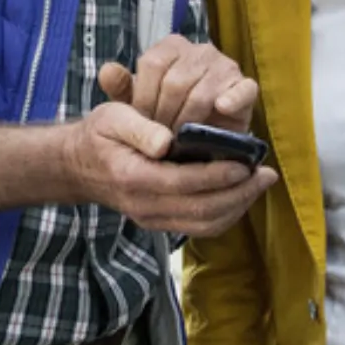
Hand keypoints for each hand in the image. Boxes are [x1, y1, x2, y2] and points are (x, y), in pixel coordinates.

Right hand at [65, 100, 277, 238]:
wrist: (78, 166)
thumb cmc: (99, 135)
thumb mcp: (112, 117)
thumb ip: (140, 128)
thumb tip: (169, 142)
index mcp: (134, 178)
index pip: (185, 182)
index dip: (219, 175)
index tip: (246, 162)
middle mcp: (145, 206)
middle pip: (202, 210)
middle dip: (239, 194)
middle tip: (266, 174)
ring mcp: (152, 219)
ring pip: (204, 224)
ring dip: (238, 207)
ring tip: (260, 184)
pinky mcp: (160, 223)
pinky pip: (199, 227)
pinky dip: (225, 214)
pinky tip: (241, 195)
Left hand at [98, 36, 258, 134]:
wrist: (201, 139)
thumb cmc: (164, 117)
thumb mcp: (136, 106)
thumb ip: (121, 89)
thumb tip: (106, 71)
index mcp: (171, 47)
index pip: (153, 64)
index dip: (145, 98)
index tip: (143, 123)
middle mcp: (200, 50)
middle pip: (176, 80)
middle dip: (165, 115)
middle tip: (161, 140)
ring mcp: (225, 67)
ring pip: (203, 91)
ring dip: (190, 121)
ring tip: (180, 141)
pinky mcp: (246, 87)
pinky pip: (242, 89)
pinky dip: (232, 99)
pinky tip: (221, 109)